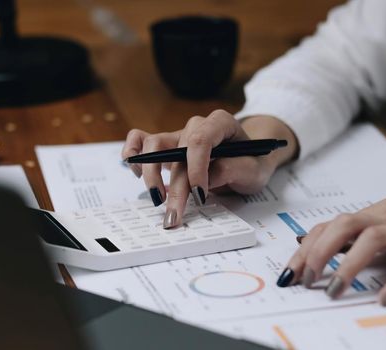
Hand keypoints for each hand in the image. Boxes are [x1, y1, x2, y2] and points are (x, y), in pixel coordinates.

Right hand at [121, 110, 297, 227]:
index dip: (196, 168)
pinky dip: (133, 153)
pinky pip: (140, 139)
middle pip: (177, 151)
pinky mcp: (165, 147)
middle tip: (175, 216)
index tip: (199, 195)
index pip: (201, 140)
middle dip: (175, 187)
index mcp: (220, 123)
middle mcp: (196, 126)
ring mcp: (178, 135)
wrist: (246, 161)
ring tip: (157, 199)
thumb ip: (233, 169)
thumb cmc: (251, 163)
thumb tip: (206, 178)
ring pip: (153, 144)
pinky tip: (136, 173)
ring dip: (150, 173)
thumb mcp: (253, 170)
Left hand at [280, 171, 385, 305]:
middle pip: (342, 227)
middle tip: (306, 280)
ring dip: (348, 266)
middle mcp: (380, 220)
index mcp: (364, 218)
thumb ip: (350, 236)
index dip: (304, 250)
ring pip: (371, 241)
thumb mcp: (377, 221)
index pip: (326, 229)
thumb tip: (313, 251)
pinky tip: (384, 297)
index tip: (288, 274)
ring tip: (333, 290)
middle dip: (319, 253)